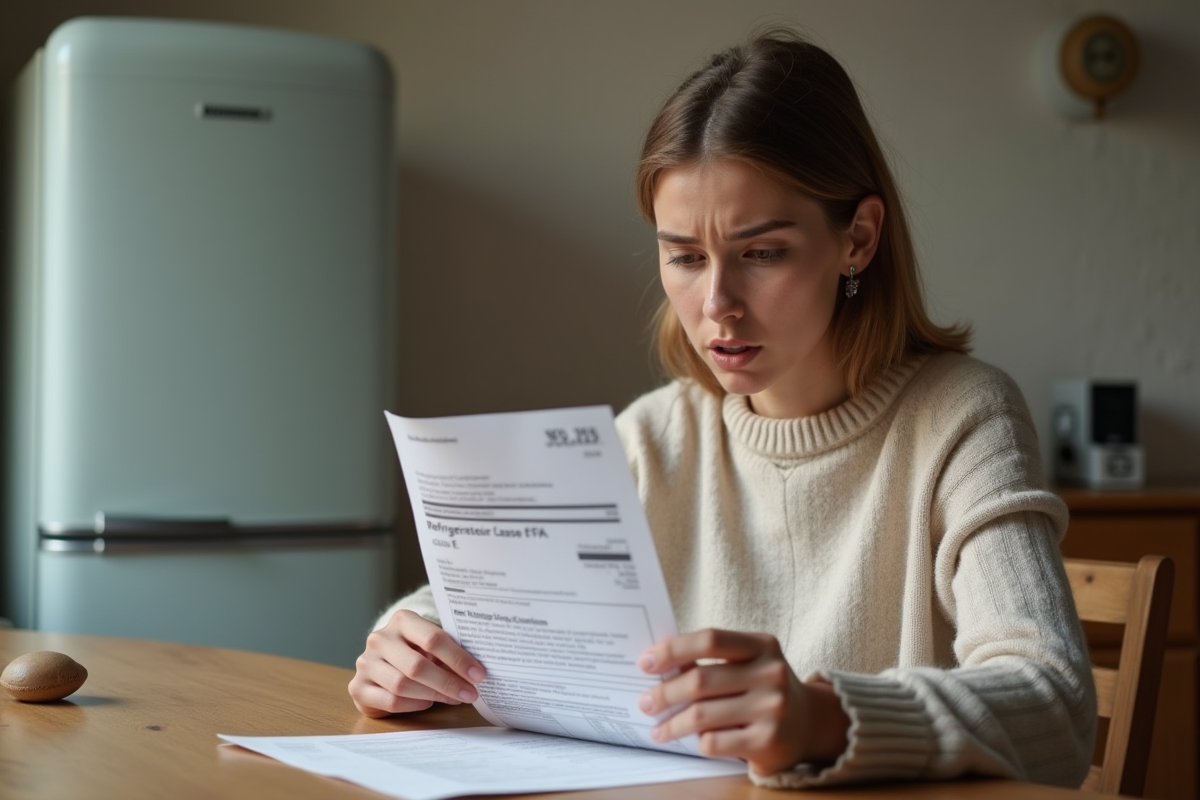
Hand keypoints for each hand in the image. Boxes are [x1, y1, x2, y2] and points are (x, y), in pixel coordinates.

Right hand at [348, 609, 485, 716]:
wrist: (380, 665)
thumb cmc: (415, 652)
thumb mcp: (430, 646)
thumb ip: (447, 653)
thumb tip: (476, 673)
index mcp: (402, 620)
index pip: (433, 638)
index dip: (458, 659)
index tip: (478, 675)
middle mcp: (380, 638)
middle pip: (417, 665)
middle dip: (448, 682)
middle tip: (470, 694)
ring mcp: (366, 662)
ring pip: (403, 685)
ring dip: (434, 695)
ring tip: (453, 699)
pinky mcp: (358, 687)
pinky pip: (391, 701)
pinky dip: (414, 704)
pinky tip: (428, 702)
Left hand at [636, 628, 848, 774]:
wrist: (811, 723)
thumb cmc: (764, 688)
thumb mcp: (748, 664)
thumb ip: (712, 661)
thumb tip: (658, 666)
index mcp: (762, 645)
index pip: (710, 639)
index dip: (673, 649)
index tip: (645, 662)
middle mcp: (771, 674)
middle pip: (701, 680)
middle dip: (664, 693)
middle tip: (645, 702)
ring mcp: (772, 709)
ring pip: (703, 715)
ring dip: (672, 724)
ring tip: (656, 728)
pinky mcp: (768, 742)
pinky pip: (715, 742)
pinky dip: (697, 741)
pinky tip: (691, 741)